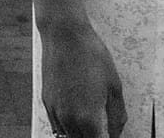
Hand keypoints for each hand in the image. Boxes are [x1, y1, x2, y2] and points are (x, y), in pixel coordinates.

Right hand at [37, 18, 127, 136]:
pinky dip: (67, 127)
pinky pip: (57, 125)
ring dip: (79, 134)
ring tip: (90, 123)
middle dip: (93, 137)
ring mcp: (55, 111)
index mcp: (88, 118)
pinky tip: (76, 116)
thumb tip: (117, 132)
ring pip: (67, 137)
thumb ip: (117, 114)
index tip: (111, 135)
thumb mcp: (114, 85)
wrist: (64, 35)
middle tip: (103, 129)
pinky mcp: (47, 102)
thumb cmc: (91, 55)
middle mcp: (69, 120)